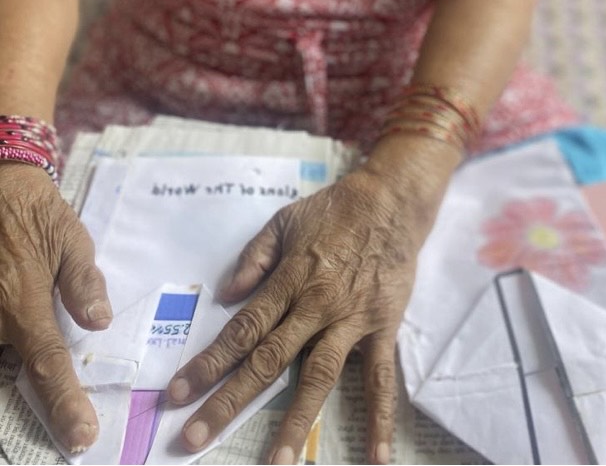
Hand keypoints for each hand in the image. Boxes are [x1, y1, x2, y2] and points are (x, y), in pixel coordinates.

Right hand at [0, 163, 111, 452]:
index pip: (47, 364)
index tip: (80, 438)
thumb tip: (99, 325)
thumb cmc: (34, 211)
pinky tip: (16, 301)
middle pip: (14, 367)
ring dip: (15, 347)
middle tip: (56, 364)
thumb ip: (83, 282)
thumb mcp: (70, 238)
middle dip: (37, 374)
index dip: (64, 404)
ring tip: (34, 317)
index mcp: (23, 302)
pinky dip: (5, 330)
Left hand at [167, 139, 457, 464]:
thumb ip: (254, 256)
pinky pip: (380, 378)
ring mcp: (351, 320)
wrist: (391, 201)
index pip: (242, 328)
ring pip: (319, 376)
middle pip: (268, 360)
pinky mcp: (382, 328)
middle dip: (230, 400)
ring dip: (296, 421)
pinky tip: (375, 455)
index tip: (178, 393)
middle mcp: (316, 305)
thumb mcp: (285, 220)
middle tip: (194, 436)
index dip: (209, 362)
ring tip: (276, 462)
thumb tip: (225, 294)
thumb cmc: (334, 211)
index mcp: (289, 279)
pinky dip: (379, 417)